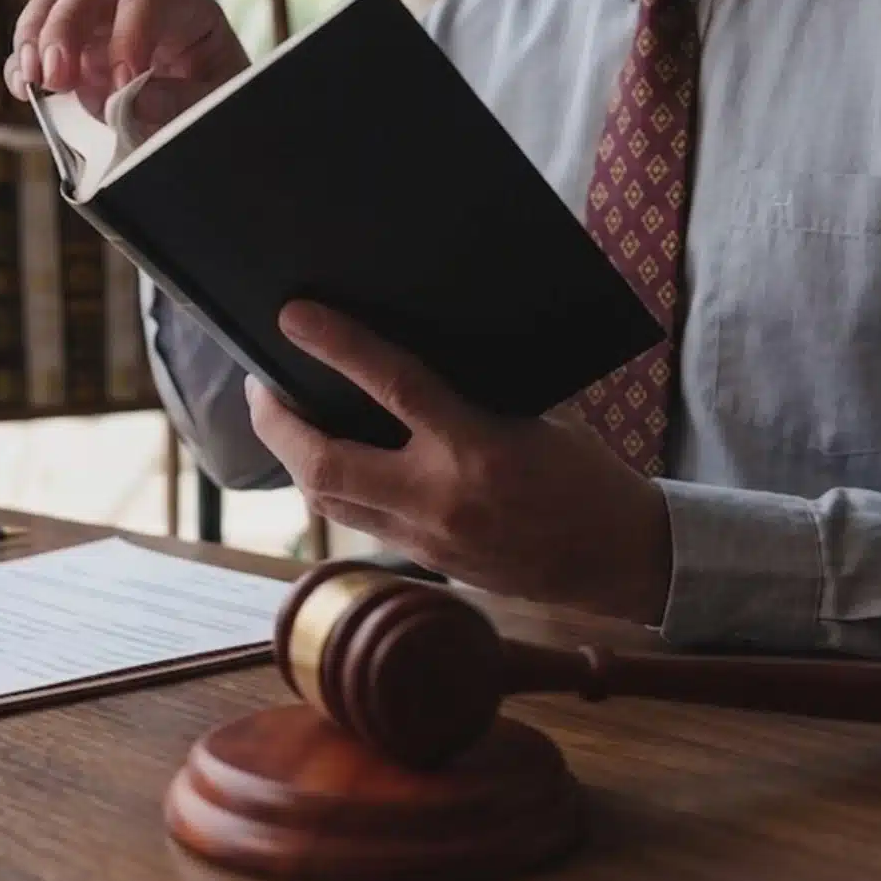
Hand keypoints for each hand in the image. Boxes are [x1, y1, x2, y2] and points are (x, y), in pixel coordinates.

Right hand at [6, 0, 249, 124]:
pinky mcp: (79, 64)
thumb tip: (129, 100)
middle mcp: (136, 14)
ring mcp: (102, 35)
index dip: (128, 37)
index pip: (144, 3)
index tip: (125, 83)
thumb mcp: (217, 105)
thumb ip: (180, 102)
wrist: (213, 128)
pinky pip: (39, 51)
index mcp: (184, 11)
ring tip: (32, 80)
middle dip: (65, 31)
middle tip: (57, 77)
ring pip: (54, 9)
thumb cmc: (223, 107)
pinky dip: (23, 66)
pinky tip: (22, 89)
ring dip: (35, 39)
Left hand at [246, 301, 675, 624]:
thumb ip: (467, 397)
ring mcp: (427, 539)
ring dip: (292, 457)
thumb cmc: (586, 476)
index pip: (395, 386)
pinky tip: (325, 460)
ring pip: (327, 499)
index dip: (338, 346)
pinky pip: (356, 520)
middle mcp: (442, 500)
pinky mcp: (426, 563)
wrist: (619, 560)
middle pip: (325, 462)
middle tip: (261, 384)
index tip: (294, 317)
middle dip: (276, 422)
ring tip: (280, 419)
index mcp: (480, 448)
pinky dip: (331, 486)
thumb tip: (398, 367)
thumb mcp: (535, 417)